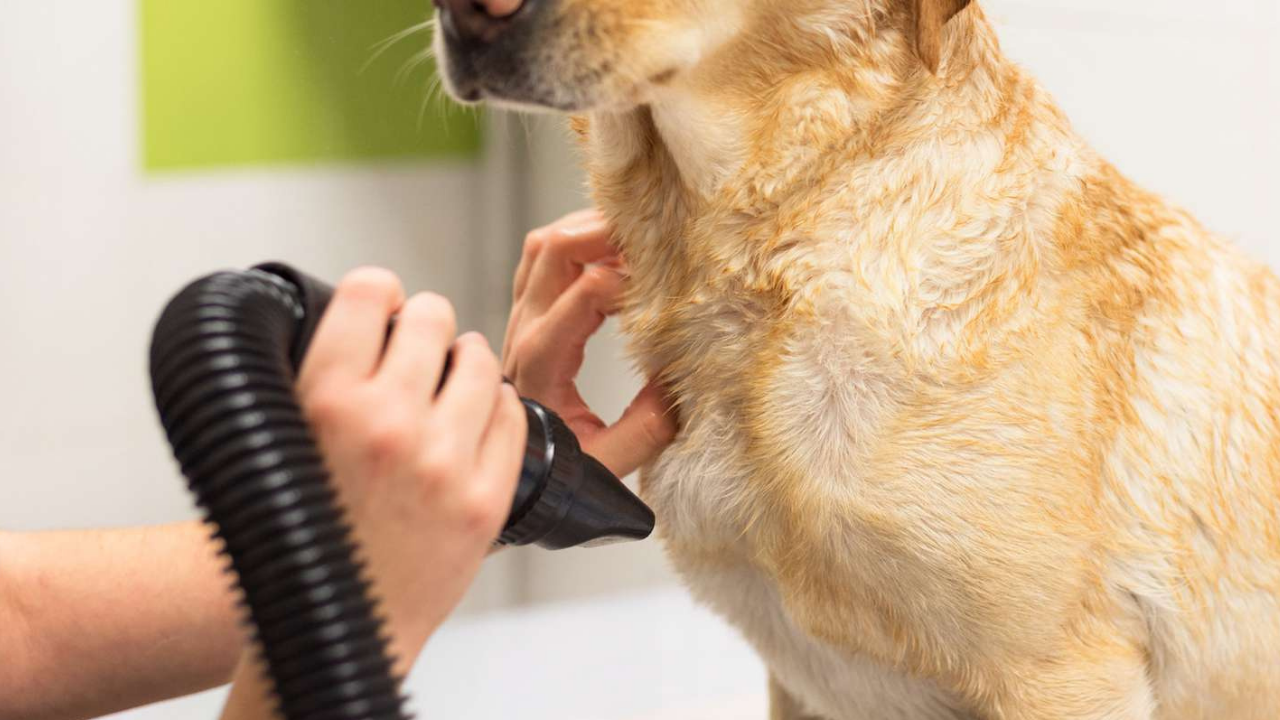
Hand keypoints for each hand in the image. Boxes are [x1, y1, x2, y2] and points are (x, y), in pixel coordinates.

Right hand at [297, 268, 525, 669]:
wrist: (332, 627)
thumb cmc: (302, 536)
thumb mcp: (285, 440)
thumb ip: (325, 379)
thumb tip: (373, 316)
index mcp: (323, 401)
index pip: (370, 293)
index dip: (379, 293)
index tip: (383, 304)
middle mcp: (385, 423)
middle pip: (432, 317)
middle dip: (426, 324)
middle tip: (421, 344)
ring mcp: (441, 462)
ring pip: (479, 361)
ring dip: (466, 360)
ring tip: (453, 376)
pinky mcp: (484, 500)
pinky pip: (511, 415)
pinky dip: (496, 405)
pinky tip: (477, 415)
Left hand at [504, 209, 676, 476]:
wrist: (512, 481)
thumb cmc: (555, 476)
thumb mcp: (607, 464)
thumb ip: (645, 429)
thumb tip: (681, 381)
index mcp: (542, 361)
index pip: (585, 291)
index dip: (632, 277)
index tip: (670, 284)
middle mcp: (523, 332)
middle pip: (553, 250)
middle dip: (604, 230)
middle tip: (656, 232)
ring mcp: (519, 321)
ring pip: (542, 246)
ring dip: (587, 229)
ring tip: (638, 236)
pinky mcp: (524, 318)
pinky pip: (539, 260)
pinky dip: (575, 242)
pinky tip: (612, 252)